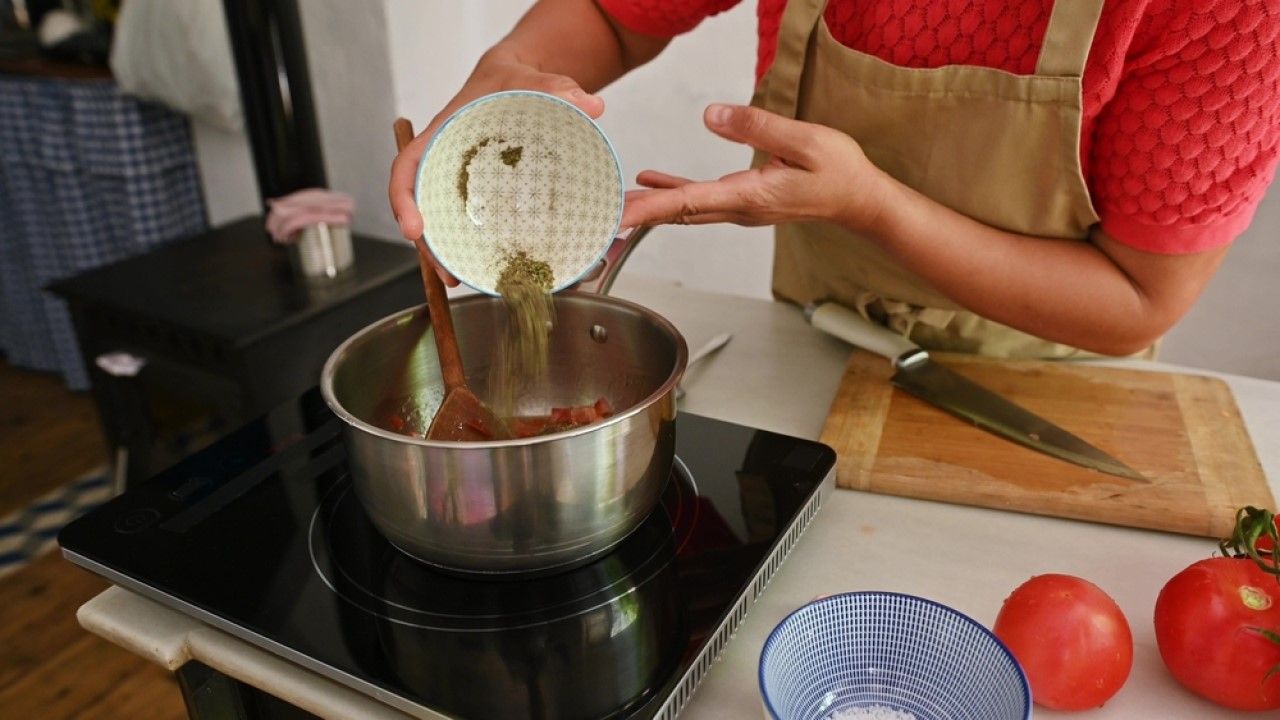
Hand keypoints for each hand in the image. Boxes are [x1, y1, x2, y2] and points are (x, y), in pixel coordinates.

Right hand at [387, 53, 605, 283]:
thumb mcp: (533, 80)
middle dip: (427, 244)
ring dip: (445, 254)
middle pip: (419, 206)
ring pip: (441, 220)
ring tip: (460, 282)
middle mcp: (443, 163)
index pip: (406, 168)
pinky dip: (470, 245)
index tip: (413, 228)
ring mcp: (457, 181)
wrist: (513, 83)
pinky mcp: (476, 193)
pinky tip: (486, 267)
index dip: (403, 199)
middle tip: (445, 272)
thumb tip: (595, 105)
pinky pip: (466, 220)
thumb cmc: (511, 82)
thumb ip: (560, 89)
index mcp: (442, 135)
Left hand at [621, 104, 890, 232]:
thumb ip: (756, 127)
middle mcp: (738, 209)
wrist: (859, 200)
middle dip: (636, 215)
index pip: (689, 203)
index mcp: (750, 197)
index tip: (619, 216)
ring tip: (612, 201)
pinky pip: (698, 201)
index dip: (650, 208)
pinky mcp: (743, 201)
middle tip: (597, 216)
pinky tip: (650, 183)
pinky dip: (670, 195)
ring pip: (683, 211)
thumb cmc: (839, 172)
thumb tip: (711, 115)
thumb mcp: (804, 139)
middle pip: (676, 213)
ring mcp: (739, 209)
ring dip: (647, 208)